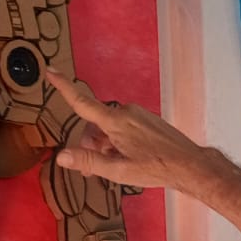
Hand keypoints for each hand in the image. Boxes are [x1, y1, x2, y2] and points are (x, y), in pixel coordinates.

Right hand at [47, 72, 228, 196]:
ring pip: (110, 127)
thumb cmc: (156, 168)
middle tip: (95, 169)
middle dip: (91, 144)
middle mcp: (126, 112)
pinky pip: (124, 127)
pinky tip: (130, 157)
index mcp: (116, 121)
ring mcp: (138, 114)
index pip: (82, 102)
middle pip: (95, 124)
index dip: (64, 87)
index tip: (51, 70)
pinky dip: (120, 141)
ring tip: (118, 165)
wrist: (189, 165)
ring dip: (106, 145)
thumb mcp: (118, 170)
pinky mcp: (147, 119)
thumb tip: (62, 156)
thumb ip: (88, 162)